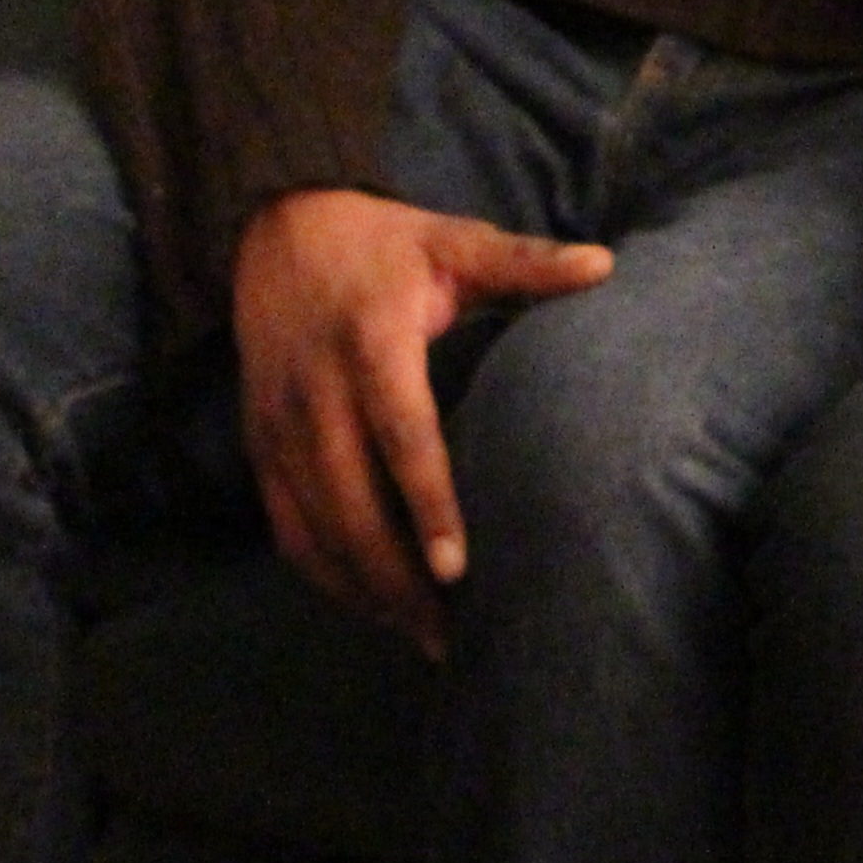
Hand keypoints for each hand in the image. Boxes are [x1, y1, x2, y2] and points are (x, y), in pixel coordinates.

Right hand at [232, 188, 613, 656]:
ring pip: (312, 528)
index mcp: (371, 344)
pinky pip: (285, 524)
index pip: (401, 437)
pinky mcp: (258, 444)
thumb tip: (604, 265)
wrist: (275, 227)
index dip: (427, 505)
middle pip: (350, 504)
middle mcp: (315, 393)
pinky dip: (322, 572)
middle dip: (395, 576)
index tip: (457, 566)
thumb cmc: (386, 243)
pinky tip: (368, 604)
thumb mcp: (454, 241)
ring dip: (361, 589)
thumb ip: (525, 262)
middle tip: (450, 632)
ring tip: (419, 635)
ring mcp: (278, 424)